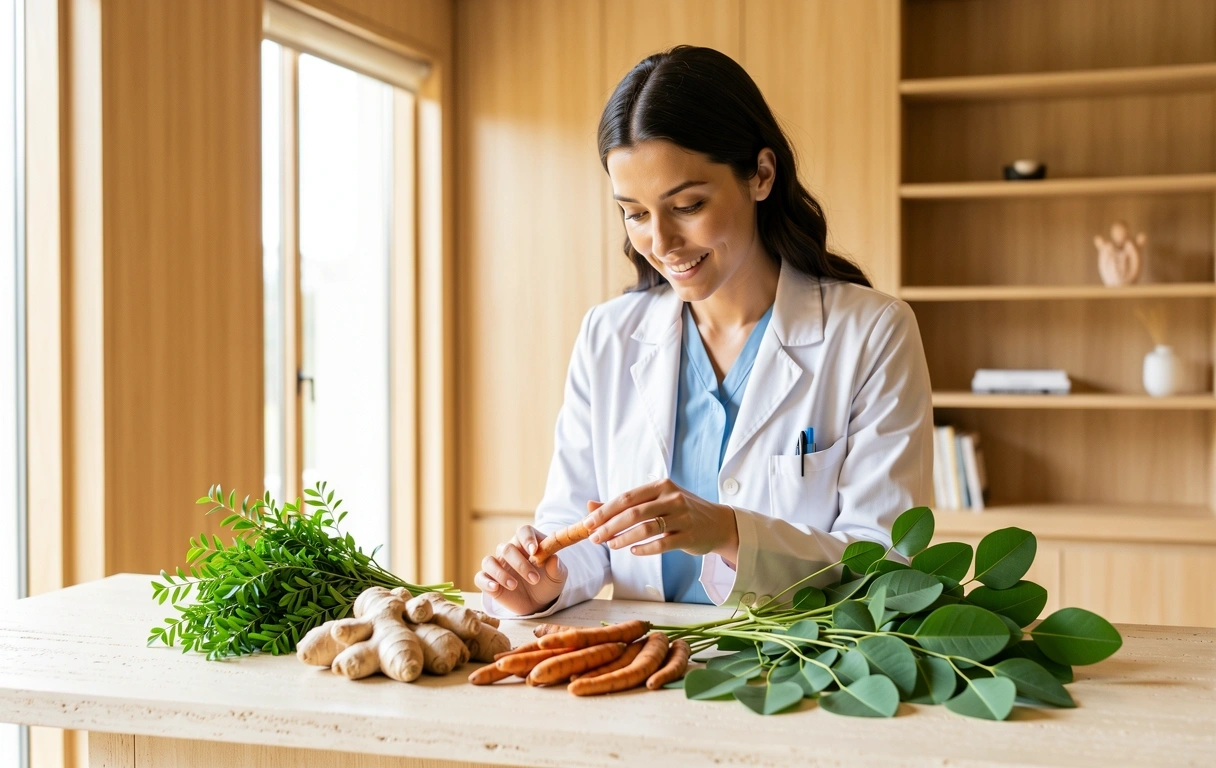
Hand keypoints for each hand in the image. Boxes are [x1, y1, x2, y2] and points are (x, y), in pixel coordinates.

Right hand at [473, 501, 596, 615]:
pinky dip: (485, 581)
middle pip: (507, 548)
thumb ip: (557, 567)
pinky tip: (495, 588)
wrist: (540, 603)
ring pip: (489, 561)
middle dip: (520, 564)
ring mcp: (498, 565)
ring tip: (514, 585)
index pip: (523, 531)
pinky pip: (480, 577)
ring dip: (500, 573)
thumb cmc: (548, 583)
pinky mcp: (489, 581)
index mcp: (528, 543)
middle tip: (534, 579)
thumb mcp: (558, 576)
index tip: (534, 551)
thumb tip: (553, 558)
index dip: (527, 538)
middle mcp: (510, 551)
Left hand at [582, 479, 738, 564]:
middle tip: (594, 538)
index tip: (588, 523)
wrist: (718, 523)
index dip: (605, 511)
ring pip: (646, 528)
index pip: (626, 497)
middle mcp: (672, 498)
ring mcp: (682, 517)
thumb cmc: (681, 511)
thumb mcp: (656, 501)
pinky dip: (644, 549)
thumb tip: (590, 506)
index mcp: (661, 486)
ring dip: (623, 538)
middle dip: (609, 526)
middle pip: (633, 513)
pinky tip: (633, 551)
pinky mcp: (689, 536)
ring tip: (610, 545)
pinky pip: (662, 544)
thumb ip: (624, 504)